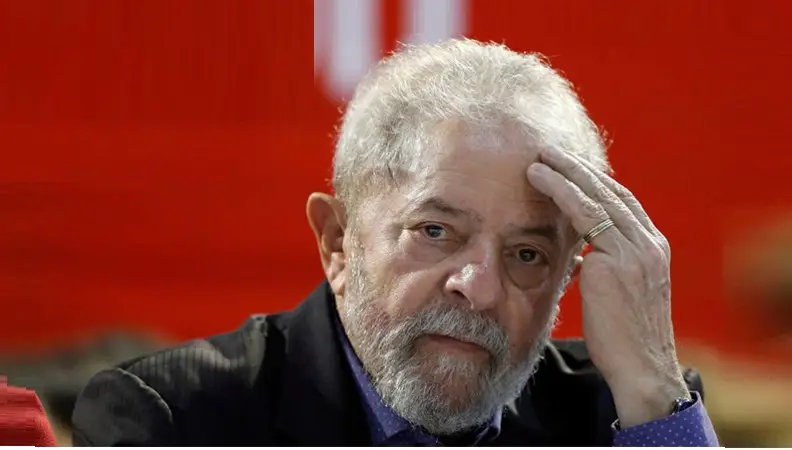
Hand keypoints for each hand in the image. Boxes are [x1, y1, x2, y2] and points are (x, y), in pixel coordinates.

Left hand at [526, 147, 689, 427]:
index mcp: (652, 249)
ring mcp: (635, 250)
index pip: (622, 202)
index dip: (594, 181)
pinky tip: (539, 179)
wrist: (641, 368)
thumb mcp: (618, 295)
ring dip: (565, 171)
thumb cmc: (624, 339)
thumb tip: (581, 256)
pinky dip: (560, 192)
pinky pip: (584, 214)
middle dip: (578, 167)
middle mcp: (648, 243)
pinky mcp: (616, 261)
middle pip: (611, 191)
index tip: (570, 166)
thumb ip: (605, 268)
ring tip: (539, 157)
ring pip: (596, 195)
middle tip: (550, 149)